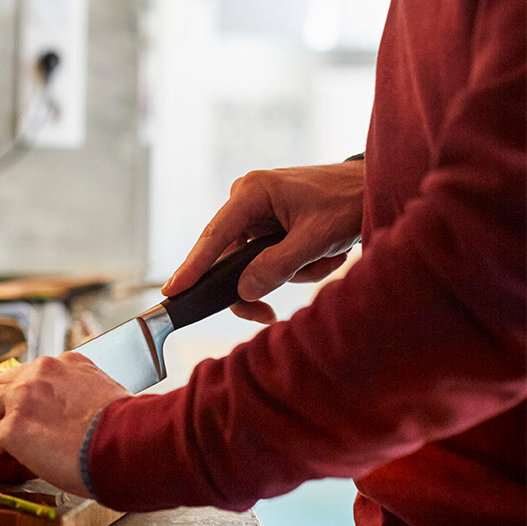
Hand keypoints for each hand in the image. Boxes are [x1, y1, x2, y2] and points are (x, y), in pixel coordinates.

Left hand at [0, 353, 129, 495]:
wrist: (138, 444)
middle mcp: (41, 372)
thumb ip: (83, 402)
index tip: (13, 423)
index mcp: (67, 364)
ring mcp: (24, 397)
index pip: (27, 377)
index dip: (14, 402)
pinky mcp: (15, 427)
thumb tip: (77, 429)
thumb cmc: (134, 432)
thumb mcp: (109, 400)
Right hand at [162, 161, 364, 323]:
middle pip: (231, 258)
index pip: (215, 236)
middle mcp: (247, 199)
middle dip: (260, 281)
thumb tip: (243, 291)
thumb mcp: (316, 238)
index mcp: (252, 192)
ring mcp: (257, 212)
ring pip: (253, 264)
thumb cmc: (348, 202)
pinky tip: (322, 254)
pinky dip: (296, 266)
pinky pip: (268, 260)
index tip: (172, 291)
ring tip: (326, 257)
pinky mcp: (270, 224)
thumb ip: (277, 266)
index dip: (193, 267)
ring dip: (291, 272)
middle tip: (267, 315)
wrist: (376, 186)